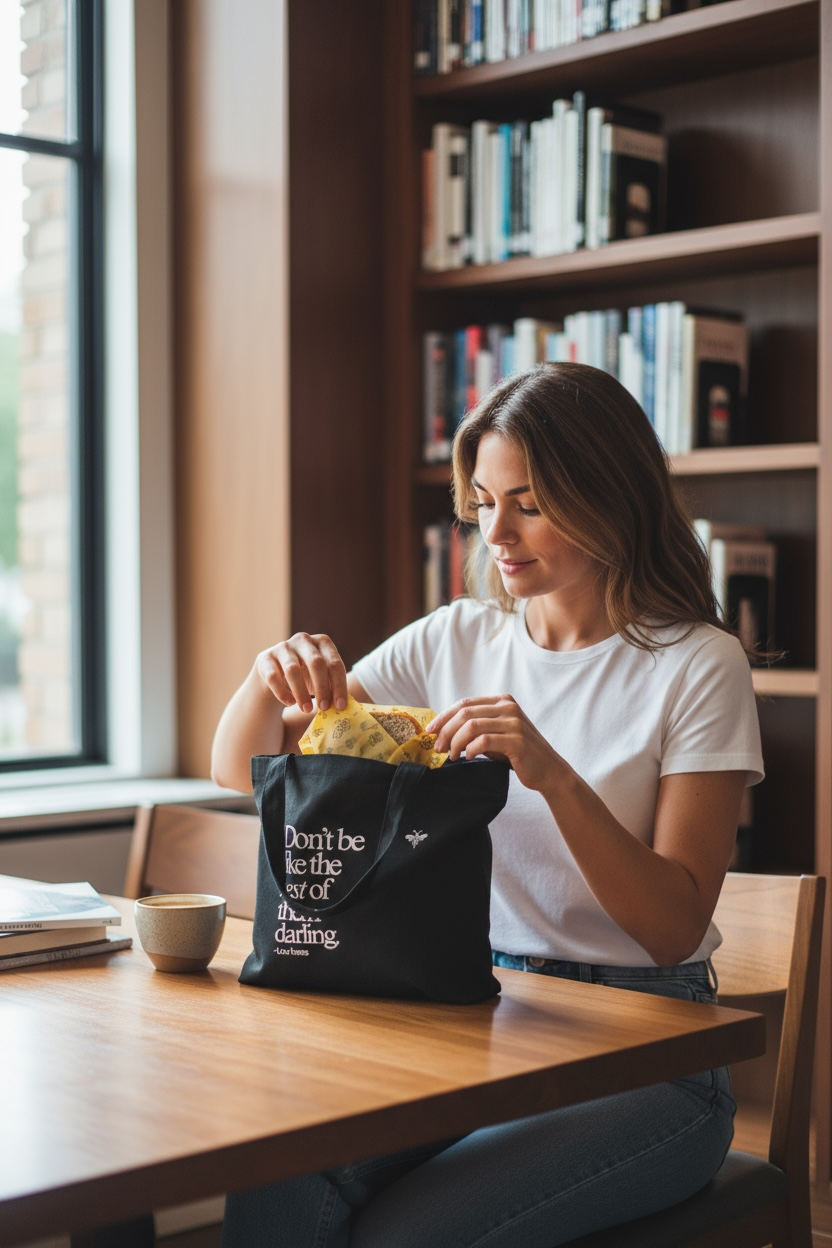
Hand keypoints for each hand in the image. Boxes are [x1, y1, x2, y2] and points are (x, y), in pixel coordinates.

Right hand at [255, 633, 347, 714]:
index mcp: (322, 642)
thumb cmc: (305, 676)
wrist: (275, 672)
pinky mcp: (265, 659)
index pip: (335, 663)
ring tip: (307, 709)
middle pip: (316, 662)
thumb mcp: (321, 678)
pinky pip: (273, 677)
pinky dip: (283, 693)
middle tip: (324, 708)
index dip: (339, 685)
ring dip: (301, 693)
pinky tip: (290, 703)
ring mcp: (283, 647)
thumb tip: (341, 705)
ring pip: (293, 670)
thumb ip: (332, 687)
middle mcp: (303, 640)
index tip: (340, 706)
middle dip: (322, 687)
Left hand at [427, 694, 560, 792]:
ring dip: (455, 742)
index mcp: (502, 701)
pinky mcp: (517, 740)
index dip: (444, 716)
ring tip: (451, 756)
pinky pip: (484, 741)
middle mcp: (508, 707)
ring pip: (472, 726)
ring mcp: (514, 722)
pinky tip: (468, 758)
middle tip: (437, 748)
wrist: (548, 770)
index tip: (430, 731)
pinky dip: (471, 750)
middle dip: (446, 731)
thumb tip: (442, 732)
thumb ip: (476, 728)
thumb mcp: (496, 735)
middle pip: (465, 713)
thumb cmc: (518, 754)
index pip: (465, 703)